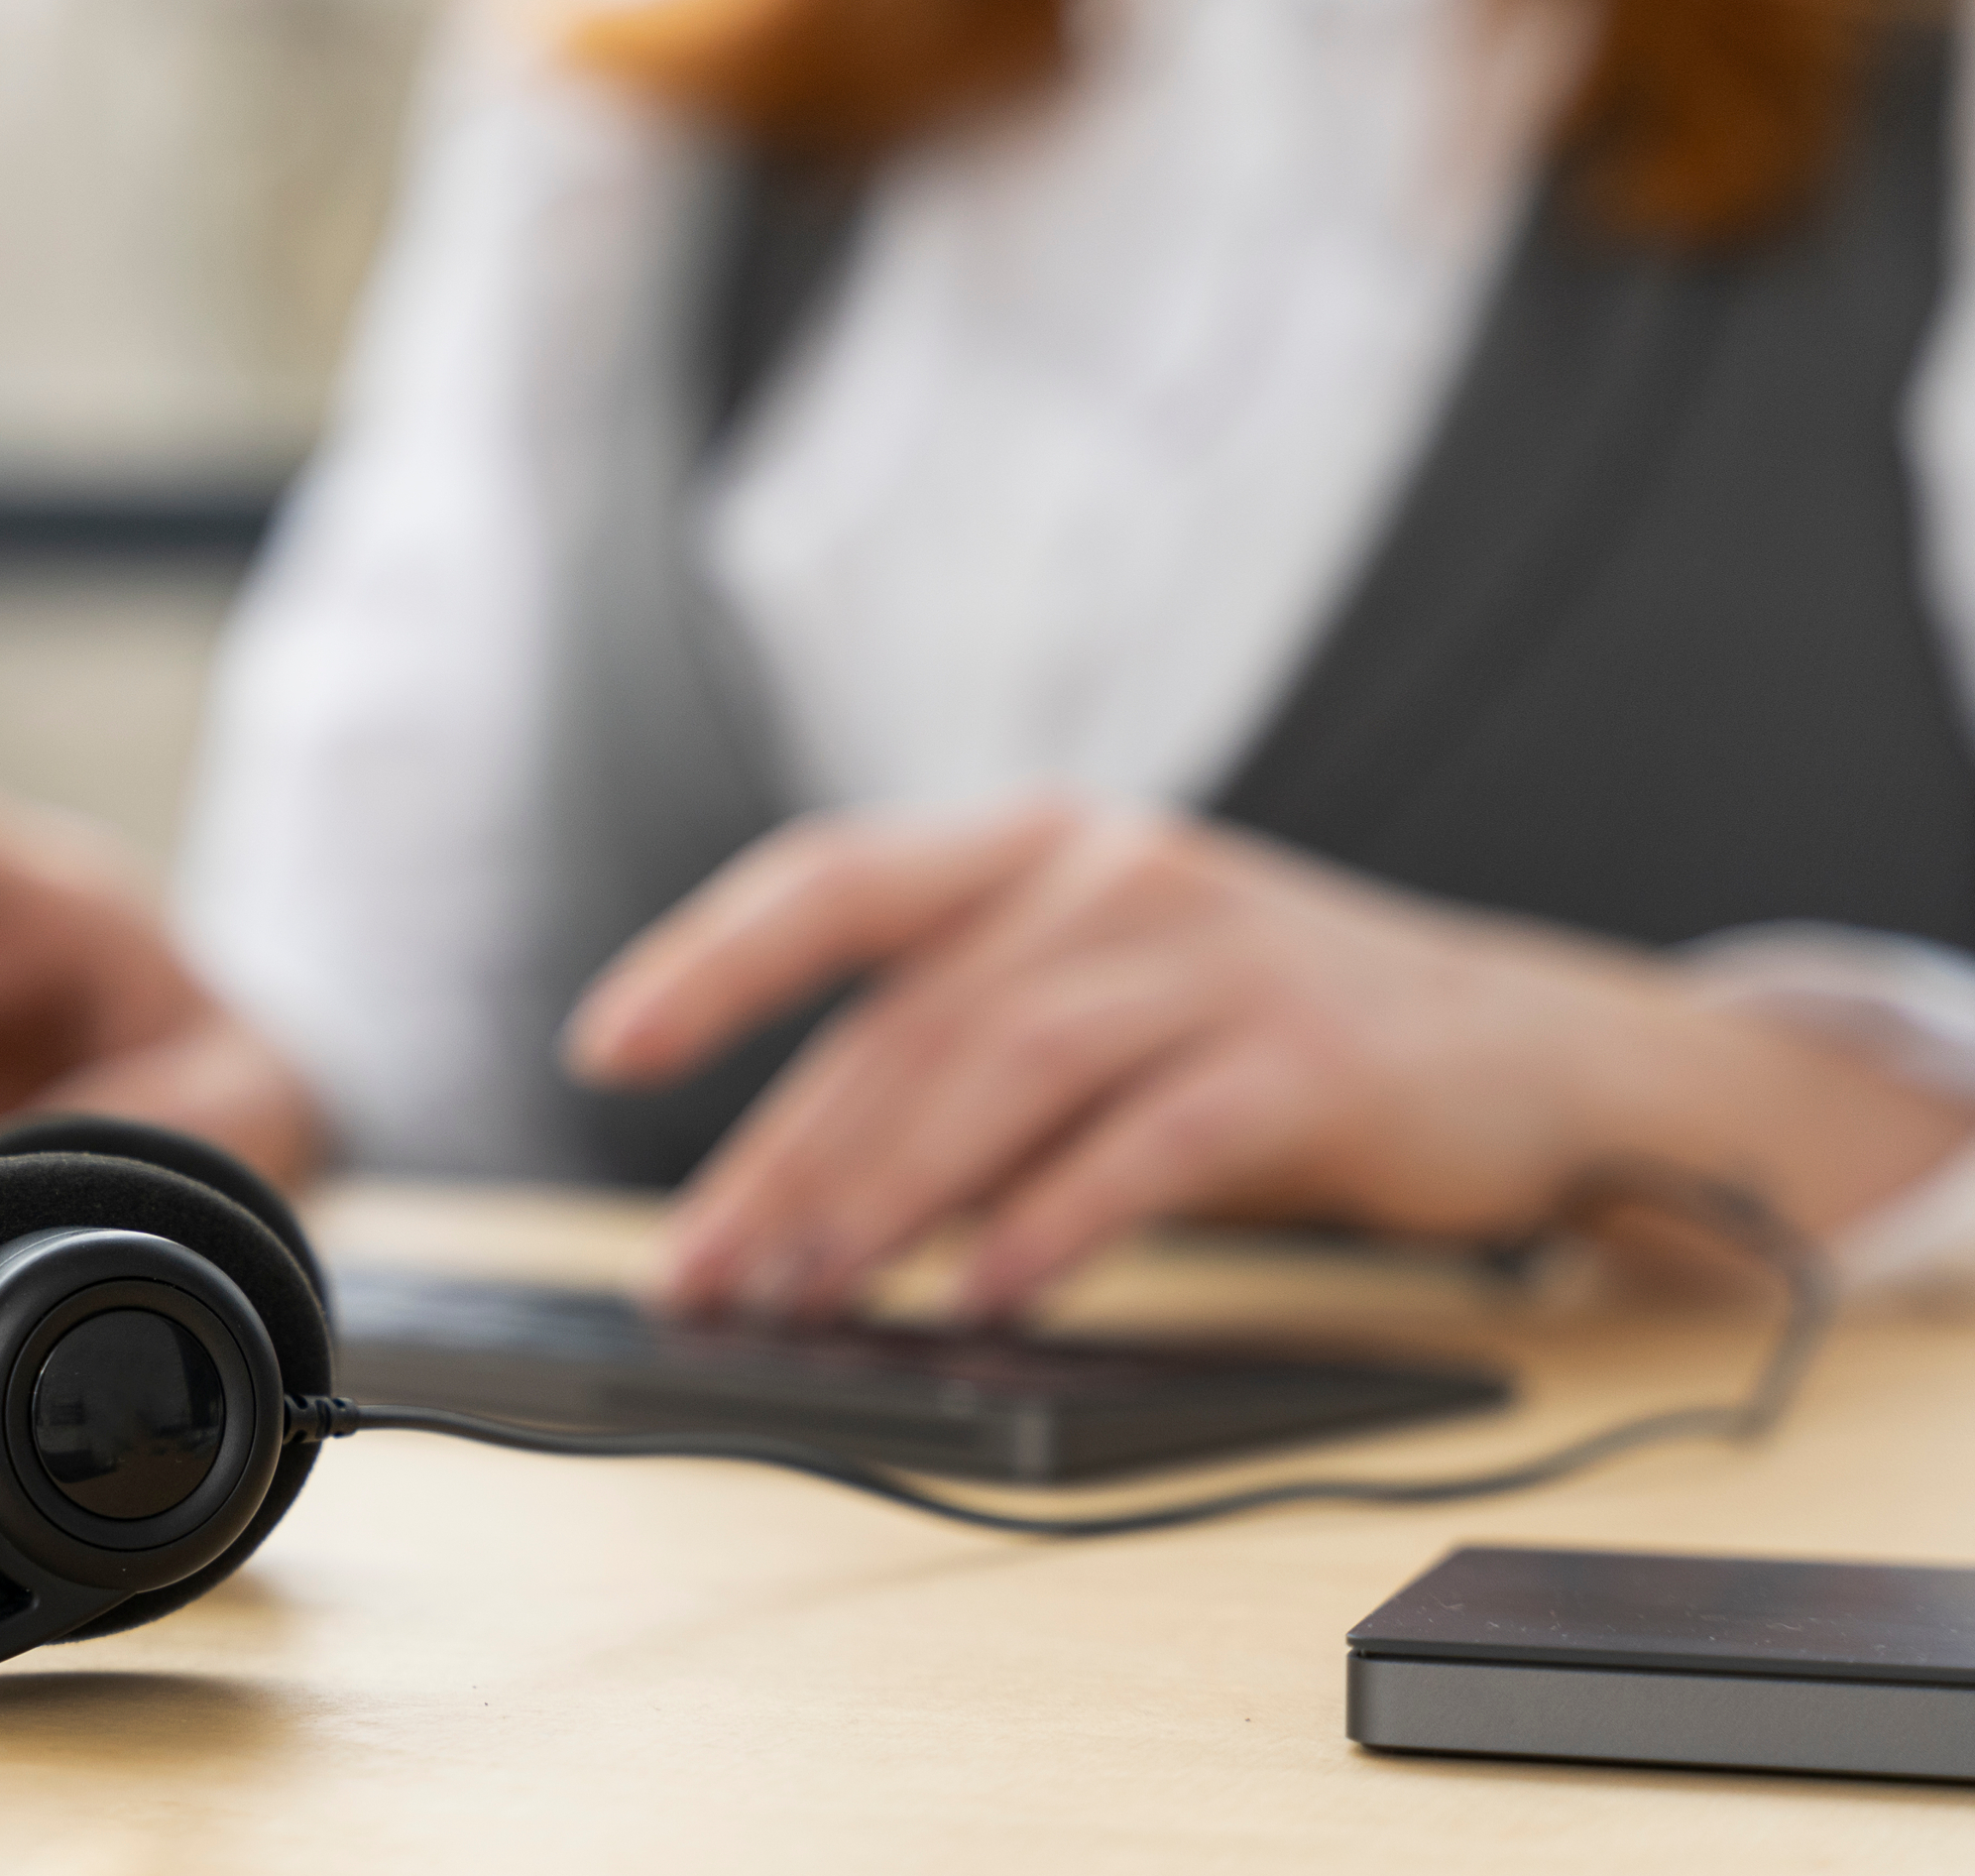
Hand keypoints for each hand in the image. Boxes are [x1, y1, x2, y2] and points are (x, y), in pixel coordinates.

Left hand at [564, 798, 1974, 1320]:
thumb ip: (968, 1061)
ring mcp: (1216, 954)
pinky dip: (1058, 1220)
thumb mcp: (1107, 1003)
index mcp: (1036, 847)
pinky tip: (990, 1293)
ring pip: (1005, 1068)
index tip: (605, 1046)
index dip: (708, 957)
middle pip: (905, 1017)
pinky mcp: (1308, 1056)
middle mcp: (1112, 873)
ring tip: (810, 1297)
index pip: (833, 882)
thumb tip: (795, 1209)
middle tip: (703, 1274)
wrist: (1539, 1052)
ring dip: (891, 1195)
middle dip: (783, 1157)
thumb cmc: (1274, 1037)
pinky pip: (1151, 1141)